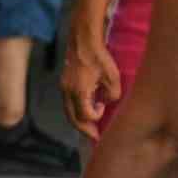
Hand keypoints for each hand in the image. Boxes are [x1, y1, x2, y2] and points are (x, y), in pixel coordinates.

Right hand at [60, 27, 121, 141]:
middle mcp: (68, 91)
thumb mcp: (113, 77)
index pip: (85, 115)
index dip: (95, 118)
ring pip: (68, 111)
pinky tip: (85, 108)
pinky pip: (68, 102)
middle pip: (72, 118)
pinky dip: (75, 110)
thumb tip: (106, 101)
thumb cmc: (99, 57)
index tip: (104, 109)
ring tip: (89, 126)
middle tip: (94, 137)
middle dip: (84, 129)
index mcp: (79, 91)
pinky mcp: (64, 82)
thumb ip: (113, 95)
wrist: (83, 40)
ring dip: (79, 120)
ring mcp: (64, 86)